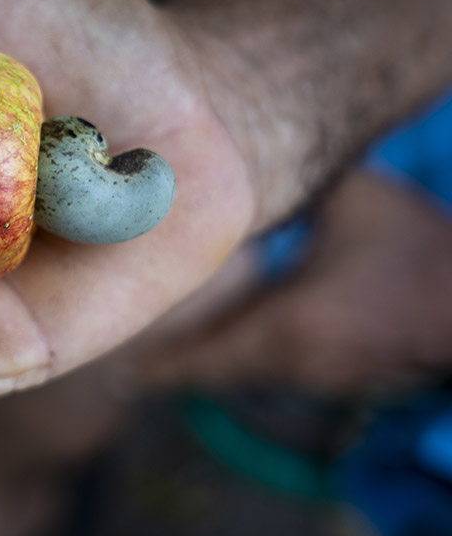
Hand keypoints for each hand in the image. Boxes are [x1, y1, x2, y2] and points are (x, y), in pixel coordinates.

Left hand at [143, 171, 451, 394]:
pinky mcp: (341, 374)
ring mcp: (318, 376)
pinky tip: (240, 330)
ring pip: (243, 370)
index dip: (155, 368)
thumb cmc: (416, 249)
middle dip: (173, 361)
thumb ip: (294, 188)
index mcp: (285, 327)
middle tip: (131, 352)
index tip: (118, 371)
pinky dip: (245, 353)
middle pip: (213, 371)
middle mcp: (293, 363)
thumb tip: (239, 158)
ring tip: (169, 341)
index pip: (199, 361)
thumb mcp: (352, 205)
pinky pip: (273, 367)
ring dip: (208, 357)